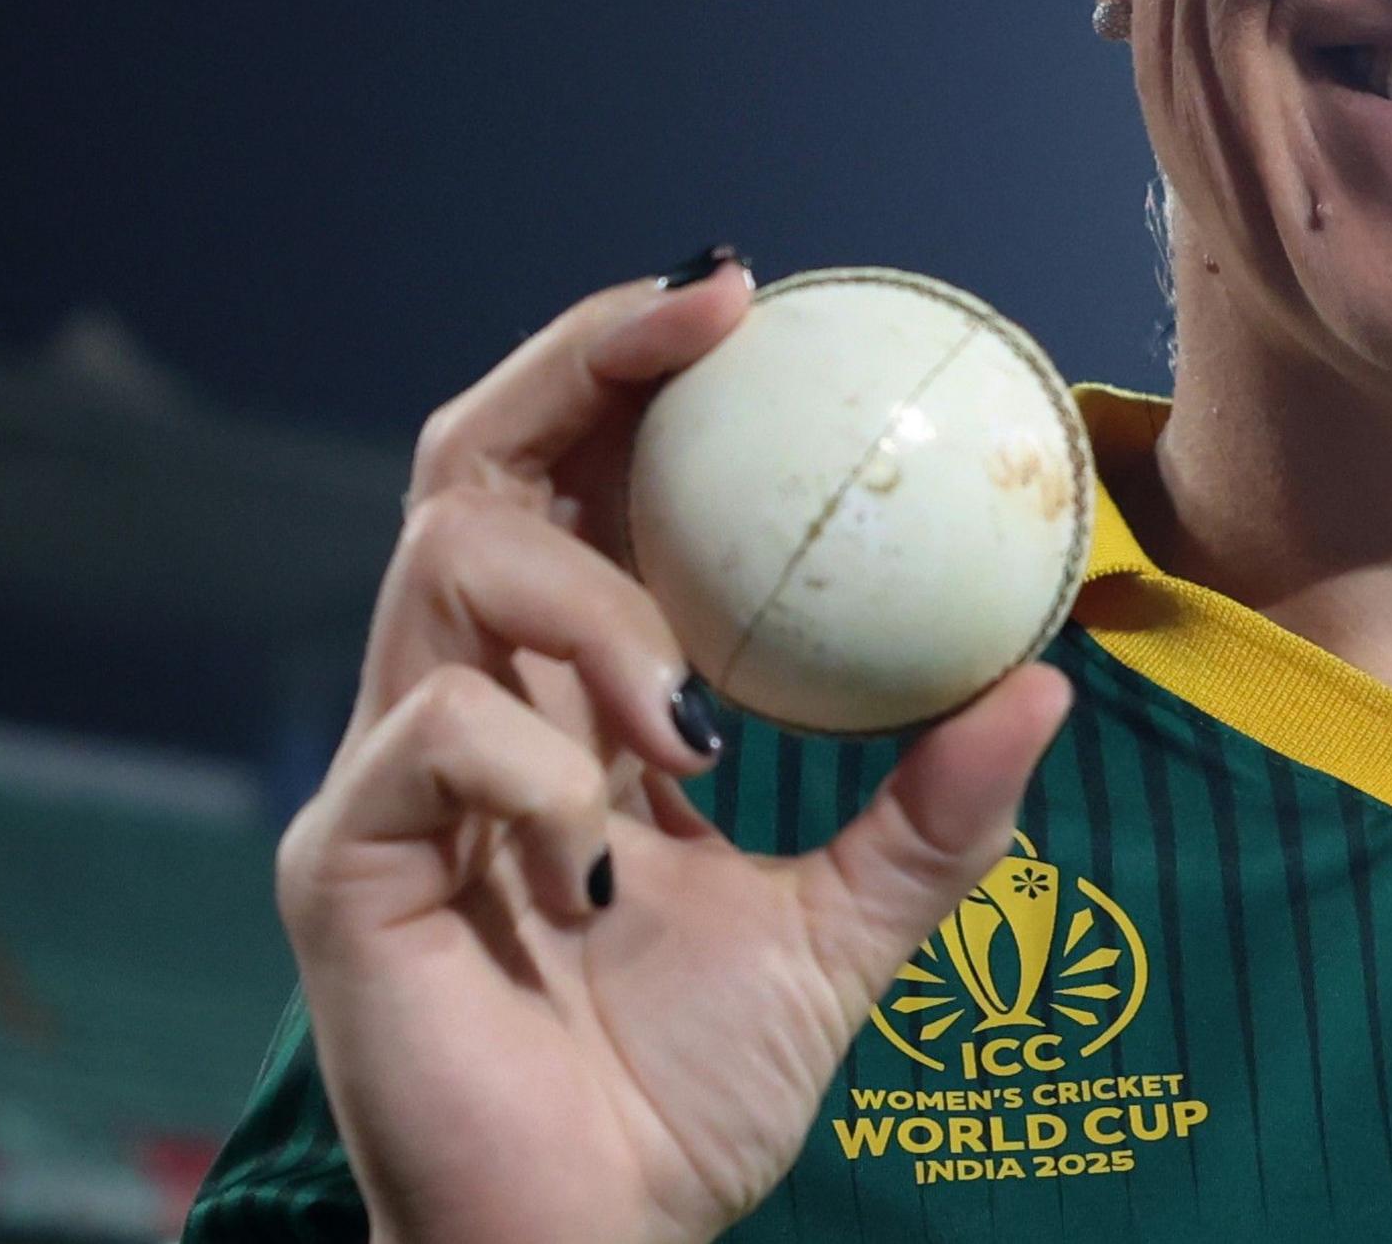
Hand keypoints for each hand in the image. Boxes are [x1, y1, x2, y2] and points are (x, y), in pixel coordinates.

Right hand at [271, 259, 1073, 1243]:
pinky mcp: (344, 863)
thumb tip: (1046, 681)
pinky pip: (427, 729)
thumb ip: (934, 813)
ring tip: (693, 712)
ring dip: (592, 599)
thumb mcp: (848, 933)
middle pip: (472, 464)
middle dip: (578, 367)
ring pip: (448, 562)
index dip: (629, 371)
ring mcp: (393, 780)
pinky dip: (533, 755)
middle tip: (700, 322)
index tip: (743, 295)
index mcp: (565, 702)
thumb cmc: (686, 1096)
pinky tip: (605, 841)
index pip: (570, 482)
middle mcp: (462, 707)